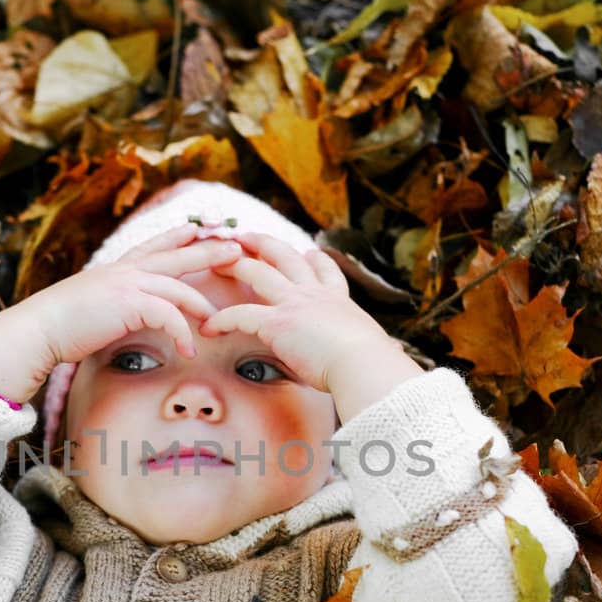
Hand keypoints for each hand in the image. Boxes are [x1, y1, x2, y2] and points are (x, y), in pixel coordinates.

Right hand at [24, 225, 243, 367]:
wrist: (39, 329)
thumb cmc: (59, 326)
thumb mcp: (89, 306)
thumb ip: (109, 304)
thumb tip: (117, 316)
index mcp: (115, 270)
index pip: (152, 247)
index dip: (176, 236)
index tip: (196, 229)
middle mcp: (124, 271)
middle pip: (176, 256)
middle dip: (208, 251)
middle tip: (236, 247)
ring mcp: (128, 284)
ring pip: (178, 286)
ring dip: (201, 304)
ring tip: (218, 319)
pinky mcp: (131, 303)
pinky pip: (170, 315)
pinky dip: (183, 333)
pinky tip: (189, 350)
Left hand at [200, 233, 397, 393]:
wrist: (363, 364)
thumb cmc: (372, 363)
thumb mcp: (376, 345)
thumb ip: (376, 345)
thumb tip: (393, 353)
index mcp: (339, 300)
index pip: (325, 272)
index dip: (315, 260)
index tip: (309, 253)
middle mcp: (315, 294)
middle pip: (284, 256)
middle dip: (262, 243)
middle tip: (245, 237)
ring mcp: (295, 303)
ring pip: (256, 272)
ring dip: (233, 264)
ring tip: (214, 263)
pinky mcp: (277, 322)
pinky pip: (239, 315)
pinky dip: (221, 320)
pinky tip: (208, 327)